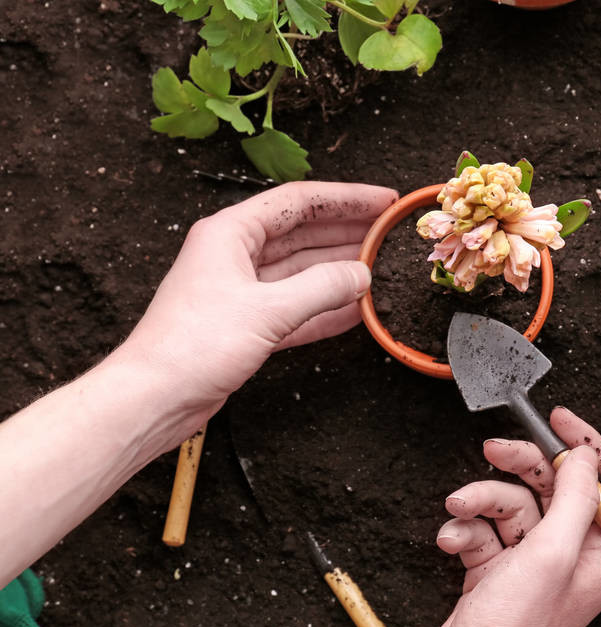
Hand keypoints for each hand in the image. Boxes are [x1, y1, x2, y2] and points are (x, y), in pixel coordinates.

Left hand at [115, 181, 396, 438]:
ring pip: (302, 270)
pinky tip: (356, 309)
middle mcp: (234, 255)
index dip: (345, 199)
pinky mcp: (246, 324)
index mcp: (230, 234)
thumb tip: (360, 275)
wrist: (155, 397)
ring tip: (379, 266)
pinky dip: (325, 308)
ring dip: (339, 270)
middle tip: (388, 231)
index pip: (298, 202)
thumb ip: (321, 289)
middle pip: (303, 233)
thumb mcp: (267, 311)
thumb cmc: (191, 346)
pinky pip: (296, 307)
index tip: (382, 201)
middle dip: (347, 231)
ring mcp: (241, 290)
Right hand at [420, 407, 600, 626]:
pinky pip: (487, 528)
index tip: (559, 421)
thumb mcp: (552, 553)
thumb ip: (574, 497)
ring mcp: (535, 561)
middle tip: (494, 449)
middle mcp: (573, 554)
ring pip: (513, 503)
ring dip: (482, 499)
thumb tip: (586, 455)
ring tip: (461, 507)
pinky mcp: (501, 567)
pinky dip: (467, 529)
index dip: (585, 447)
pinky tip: (453, 541)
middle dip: (520, 466)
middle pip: (554, 485)